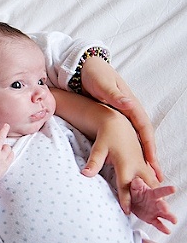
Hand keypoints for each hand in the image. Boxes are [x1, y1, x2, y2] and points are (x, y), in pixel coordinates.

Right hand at [0, 116, 13, 200]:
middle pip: (1, 137)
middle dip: (4, 130)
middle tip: (6, 125)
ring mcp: (1, 157)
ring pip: (7, 146)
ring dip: (4, 146)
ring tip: (1, 148)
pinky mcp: (6, 163)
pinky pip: (11, 154)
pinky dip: (9, 153)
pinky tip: (6, 154)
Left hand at [80, 56, 162, 180]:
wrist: (84, 66)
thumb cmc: (94, 75)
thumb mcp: (103, 84)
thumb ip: (115, 95)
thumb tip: (130, 104)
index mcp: (130, 104)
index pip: (144, 128)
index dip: (149, 146)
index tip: (153, 162)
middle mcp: (130, 110)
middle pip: (144, 136)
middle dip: (150, 155)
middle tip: (157, 176)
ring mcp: (123, 113)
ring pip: (136, 137)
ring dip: (142, 154)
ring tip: (148, 173)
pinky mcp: (114, 115)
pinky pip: (126, 134)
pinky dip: (131, 147)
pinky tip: (131, 158)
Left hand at [82, 110, 158, 213]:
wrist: (117, 123)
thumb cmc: (106, 136)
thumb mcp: (99, 148)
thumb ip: (94, 162)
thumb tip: (85, 174)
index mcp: (125, 164)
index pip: (125, 186)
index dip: (126, 199)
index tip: (126, 212)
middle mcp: (137, 165)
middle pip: (147, 187)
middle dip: (155, 201)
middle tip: (164, 215)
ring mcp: (143, 164)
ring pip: (153, 183)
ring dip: (158, 196)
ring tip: (165, 211)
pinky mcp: (144, 162)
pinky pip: (153, 178)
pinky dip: (156, 188)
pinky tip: (160, 198)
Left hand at [129, 176, 176, 233]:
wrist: (131, 201)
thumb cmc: (135, 192)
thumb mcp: (133, 187)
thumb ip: (135, 185)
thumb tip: (137, 180)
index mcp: (152, 193)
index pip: (160, 191)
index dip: (167, 190)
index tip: (174, 189)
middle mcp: (156, 202)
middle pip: (162, 204)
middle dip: (165, 206)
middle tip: (166, 208)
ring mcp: (155, 211)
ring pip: (164, 214)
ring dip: (169, 217)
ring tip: (174, 220)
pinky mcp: (151, 218)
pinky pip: (158, 223)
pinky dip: (162, 227)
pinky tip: (167, 230)